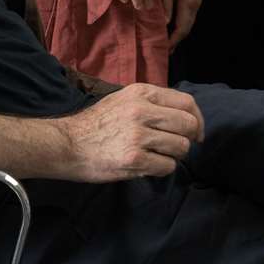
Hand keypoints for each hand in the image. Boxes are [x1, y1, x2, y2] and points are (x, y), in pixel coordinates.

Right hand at [61, 84, 204, 181]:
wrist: (67, 144)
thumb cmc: (96, 124)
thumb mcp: (122, 100)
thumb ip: (151, 103)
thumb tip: (184, 115)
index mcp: (141, 93)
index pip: (186, 103)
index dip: (197, 119)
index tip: (195, 132)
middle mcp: (142, 111)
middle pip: (188, 125)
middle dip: (189, 139)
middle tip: (177, 147)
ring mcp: (138, 135)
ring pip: (181, 147)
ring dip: (174, 156)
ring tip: (158, 156)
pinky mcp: (134, 159)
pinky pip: (167, 166)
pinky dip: (162, 169)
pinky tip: (148, 166)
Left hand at [162, 0, 201, 49]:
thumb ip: (166, 5)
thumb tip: (164, 24)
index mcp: (188, 3)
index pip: (182, 28)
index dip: (174, 40)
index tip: (165, 49)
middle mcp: (195, 5)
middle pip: (186, 28)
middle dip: (176, 40)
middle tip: (165, 50)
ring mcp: (195, 2)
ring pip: (187, 23)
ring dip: (178, 33)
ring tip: (166, 42)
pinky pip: (187, 16)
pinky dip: (179, 25)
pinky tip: (171, 27)